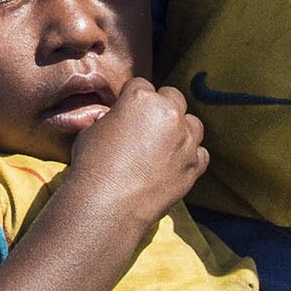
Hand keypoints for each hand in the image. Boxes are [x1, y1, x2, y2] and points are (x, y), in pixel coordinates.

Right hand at [66, 80, 207, 231]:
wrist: (108, 205)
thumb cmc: (93, 166)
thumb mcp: (90, 131)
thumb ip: (109, 119)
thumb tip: (114, 121)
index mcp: (141, 98)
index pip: (141, 85)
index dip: (132, 99)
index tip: (126, 112)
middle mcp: (168, 114)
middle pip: (173, 97)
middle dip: (161, 107)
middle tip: (146, 126)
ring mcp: (185, 140)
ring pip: (193, 123)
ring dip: (180, 129)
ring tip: (163, 145)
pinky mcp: (194, 165)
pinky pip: (200, 153)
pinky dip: (189, 156)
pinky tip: (173, 164)